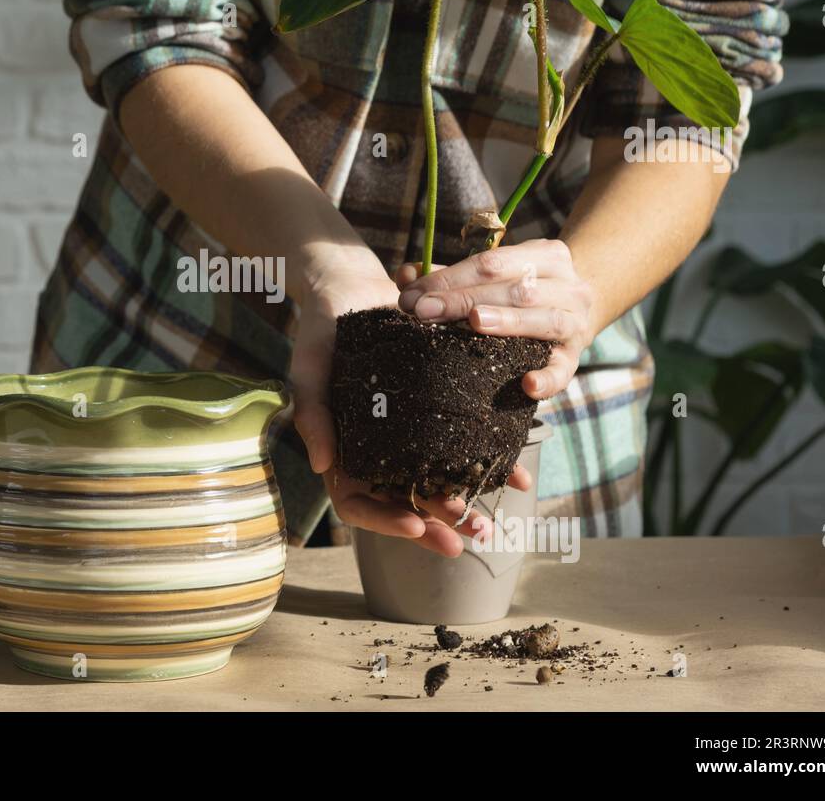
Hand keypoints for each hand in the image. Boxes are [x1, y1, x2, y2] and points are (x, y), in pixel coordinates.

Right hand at [289, 255, 530, 557]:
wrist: (351, 290)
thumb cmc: (320, 335)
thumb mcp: (309, 372)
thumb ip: (312, 416)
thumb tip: (321, 465)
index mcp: (341, 455)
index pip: (357, 503)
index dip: (385, 521)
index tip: (416, 523)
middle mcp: (374, 455)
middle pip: (403, 504)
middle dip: (438, 523)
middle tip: (472, 535)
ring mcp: (405, 438)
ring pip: (435, 483)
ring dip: (464, 504)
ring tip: (492, 520)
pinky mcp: (433, 413)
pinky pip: (459, 446)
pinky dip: (486, 461)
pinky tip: (515, 471)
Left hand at [394, 238, 594, 401]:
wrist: (575, 313)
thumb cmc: (518, 293)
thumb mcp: (492, 276)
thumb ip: (448, 276)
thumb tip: (404, 274)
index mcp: (546, 255)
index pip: (493, 262)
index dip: (450, 277)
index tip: (412, 295)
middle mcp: (568, 285)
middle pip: (515, 289)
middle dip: (464, 299)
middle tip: (424, 313)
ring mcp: (576, 322)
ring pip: (543, 319)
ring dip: (507, 321)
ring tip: (473, 323)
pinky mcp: (576, 359)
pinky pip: (564, 370)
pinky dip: (547, 378)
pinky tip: (526, 385)